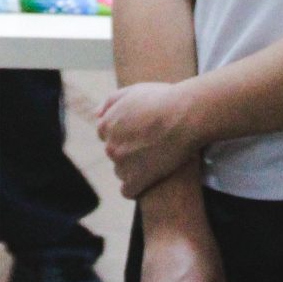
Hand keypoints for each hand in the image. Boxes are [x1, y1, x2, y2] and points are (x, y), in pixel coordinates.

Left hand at [95, 80, 205, 199]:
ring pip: (121, 172)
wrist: (186, 116)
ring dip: (134, 169)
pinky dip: (138, 187)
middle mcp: (110, 146)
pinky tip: (150, 181)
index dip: (126, 133)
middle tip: (153, 145)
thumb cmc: (163, 100)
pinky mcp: (136, 180)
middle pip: (115, 153)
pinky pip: (128, 191)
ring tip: (156, 160)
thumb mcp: (133, 91)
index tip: (142, 133)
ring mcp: (122, 165)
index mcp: (106, 125)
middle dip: (129, 151)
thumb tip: (96, 115)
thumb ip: (111, 102)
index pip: (107, 135)